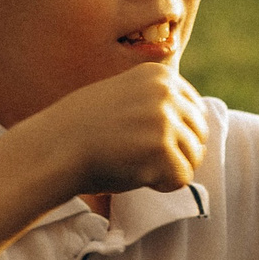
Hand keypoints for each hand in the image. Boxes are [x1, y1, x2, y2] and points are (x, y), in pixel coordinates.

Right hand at [25, 62, 208, 196]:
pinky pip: (183, 177)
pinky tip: (136, 175)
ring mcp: (164, 119)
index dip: (175, 132)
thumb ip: (159, 104)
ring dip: (169, 168)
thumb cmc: (86, 129)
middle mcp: (166, 92)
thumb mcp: (125, 96)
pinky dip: (162, 184)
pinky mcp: (161, 150)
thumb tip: (202, 136)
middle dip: (177, 151)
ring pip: (194, 157)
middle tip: (142, 157)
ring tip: (135, 164)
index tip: (145, 139)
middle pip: (199, 133)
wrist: (55, 147)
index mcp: (159, 75)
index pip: (195, 110)